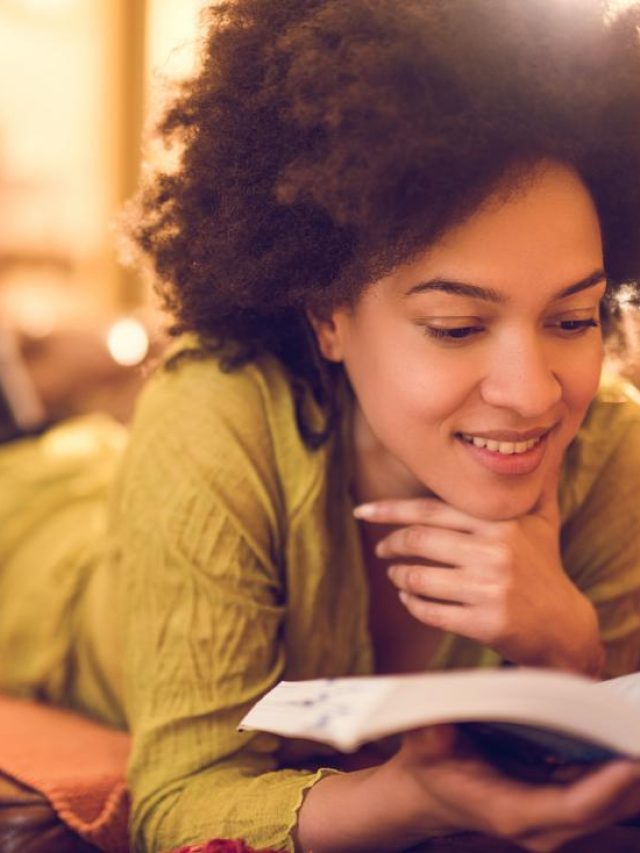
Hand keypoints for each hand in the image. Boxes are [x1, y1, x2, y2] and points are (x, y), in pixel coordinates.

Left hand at [354, 479, 603, 674]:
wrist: (564, 626)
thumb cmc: (545, 568)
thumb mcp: (541, 522)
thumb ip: (529, 487)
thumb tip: (537, 446)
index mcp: (498, 522)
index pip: (430, 508)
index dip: (390, 509)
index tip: (363, 510)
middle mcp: (493, 551)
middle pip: (418, 539)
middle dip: (390, 543)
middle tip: (381, 548)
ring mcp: (488, 588)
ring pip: (418, 577)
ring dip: (398, 575)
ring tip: (395, 573)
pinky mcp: (484, 621)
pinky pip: (429, 610)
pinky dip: (412, 603)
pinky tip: (409, 598)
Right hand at [385, 725, 639, 851]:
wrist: (427, 792)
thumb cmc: (429, 765)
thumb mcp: (424, 744)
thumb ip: (431, 736)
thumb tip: (438, 727)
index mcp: (510, 811)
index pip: (571, 807)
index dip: (605, 787)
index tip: (631, 760)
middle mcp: (539, 827)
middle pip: (604, 809)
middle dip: (633, 776)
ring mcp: (553, 822)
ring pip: (610, 804)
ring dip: (633, 774)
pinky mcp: (560, 808)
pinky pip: (602, 794)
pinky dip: (621, 771)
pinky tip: (631, 738)